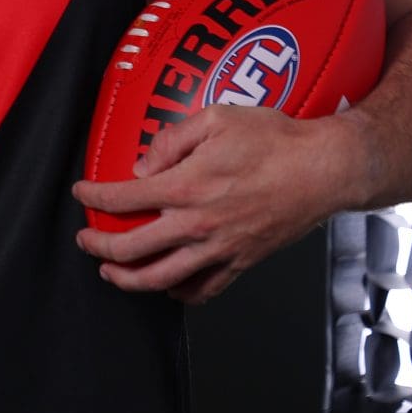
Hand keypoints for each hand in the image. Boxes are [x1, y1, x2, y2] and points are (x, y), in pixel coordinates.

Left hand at [71, 104, 368, 302]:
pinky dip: (180, 293)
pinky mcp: (242, 261)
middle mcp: (199, 223)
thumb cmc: (278, 141)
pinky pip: (205, 289)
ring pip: (161, 278)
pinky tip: (167, 288)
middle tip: (86, 238)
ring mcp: (221, 248)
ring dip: (128, 278)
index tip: (83, 192)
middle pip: (131, 248)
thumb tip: (143, 164)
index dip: (94, 195)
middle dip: (98, 245)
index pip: (123, 198)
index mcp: (187, 186)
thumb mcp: (217, 119)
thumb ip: (172, 139)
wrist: (328, 168)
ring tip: (111, 272)